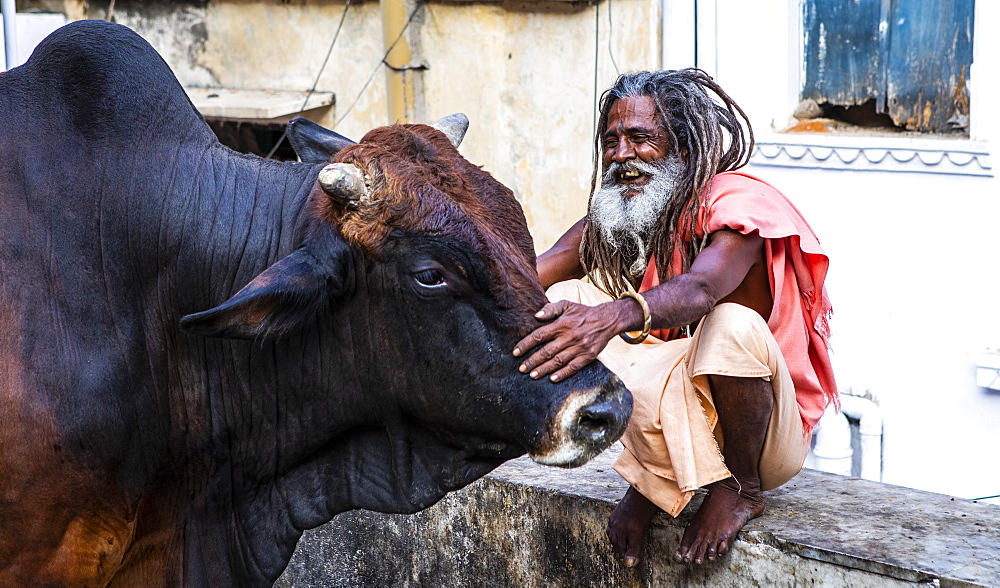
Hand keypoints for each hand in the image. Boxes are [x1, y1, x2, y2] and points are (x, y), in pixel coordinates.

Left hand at [512, 299, 628, 381]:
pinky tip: (552, 378)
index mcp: (561, 324)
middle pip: (546, 351)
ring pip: (558, 361)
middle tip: (521, 369)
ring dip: (544, 369)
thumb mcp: (566, 305)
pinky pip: (573, 367)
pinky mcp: (587, 356)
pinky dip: (563, 373)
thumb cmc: (583, 313)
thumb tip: (536, 316)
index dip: (526, 345)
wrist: (607, 320)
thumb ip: (550, 309)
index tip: (515, 353)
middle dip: (532, 361)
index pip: (539, 336)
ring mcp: (578, 347)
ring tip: (532, 375)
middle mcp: (568, 337)